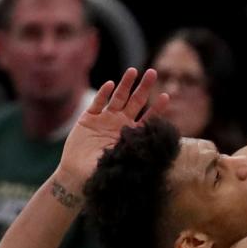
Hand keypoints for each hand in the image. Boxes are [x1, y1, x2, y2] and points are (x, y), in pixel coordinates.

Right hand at [57, 68, 167, 187]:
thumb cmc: (103, 173)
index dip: (157, 107)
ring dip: (125, 84)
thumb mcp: (123, 162)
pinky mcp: (88, 119)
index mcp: (132, 134)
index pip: (148, 118)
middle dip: (144, 87)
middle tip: (153, 72)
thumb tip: (151, 145)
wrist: (79, 176)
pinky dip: (103, 94)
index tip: (167, 96)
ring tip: (133, 71)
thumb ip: (134, 151)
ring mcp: (104, 119)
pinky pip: (97, 103)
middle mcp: (120, 123)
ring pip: (118, 98)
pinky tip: (110, 85)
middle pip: (135, 101)